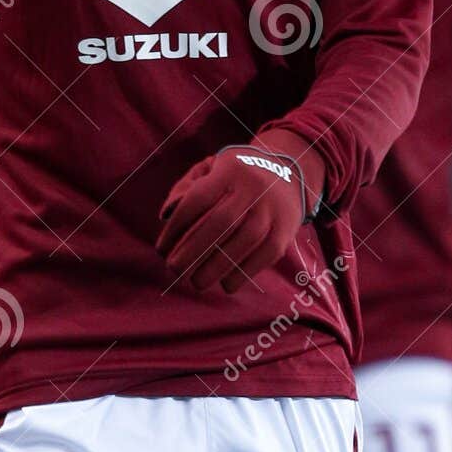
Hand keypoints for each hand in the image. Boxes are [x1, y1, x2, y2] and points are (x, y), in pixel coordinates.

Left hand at [156, 131, 322, 293]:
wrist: (289, 172)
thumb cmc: (236, 176)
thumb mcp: (211, 168)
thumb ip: (186, 187)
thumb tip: (166, 216)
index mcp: (230, 170)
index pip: (198, 198)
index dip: (177, 225)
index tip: (162, 249)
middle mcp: (254, 187)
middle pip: (221, 222)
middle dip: (194, 250)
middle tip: (174, 270)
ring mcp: (272, 209)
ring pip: (244, 241)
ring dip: (217, 267)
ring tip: (197, 283)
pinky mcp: (286, 230)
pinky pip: (265, 255)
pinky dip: (244, 273)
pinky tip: (226, 283)